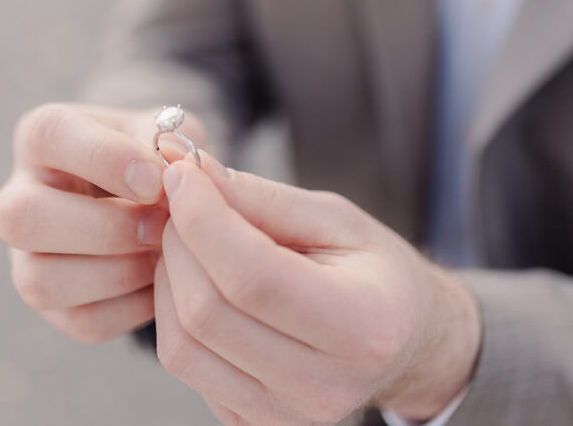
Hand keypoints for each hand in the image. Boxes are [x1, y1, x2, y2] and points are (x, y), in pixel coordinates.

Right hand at [0, 103, 205, 342]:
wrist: (157, 200)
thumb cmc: (157, 158)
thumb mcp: (166, 135)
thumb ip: (169, 144)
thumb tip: (173, 169)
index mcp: (42, 137)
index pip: (49, 135)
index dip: (105, 158)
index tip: (157, 180)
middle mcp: (18, 196)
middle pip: (20, 217)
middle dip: (103, 228)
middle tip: (160, 226)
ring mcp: (25, 256)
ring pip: (39, 280)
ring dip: (116, 273)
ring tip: (165, 256)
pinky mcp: (53, 305)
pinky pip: (81, 321)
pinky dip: (131, 307)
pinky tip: (161, 282)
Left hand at [154, 154, 480, 423]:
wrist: (404, 340)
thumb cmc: (373, 272)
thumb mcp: (336, 218)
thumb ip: (262, 198)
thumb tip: (191, 172)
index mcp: (362, 326)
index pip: (251, 278)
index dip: (202, 220)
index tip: (183, 176)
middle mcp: (324, 386)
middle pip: (207, 313)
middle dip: (179, 243)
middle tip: (184, 201)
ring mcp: (285, 416)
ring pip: (182, 347)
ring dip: (168, 280)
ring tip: (188, 240)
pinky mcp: (253, 424)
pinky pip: (186, 367)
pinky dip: (176, 315)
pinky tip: (200, 283)